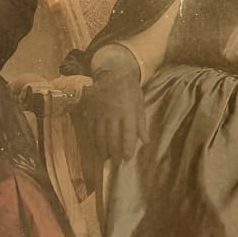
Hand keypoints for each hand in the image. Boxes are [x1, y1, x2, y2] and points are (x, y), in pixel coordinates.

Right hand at [88, 45, 146, 165]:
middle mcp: (113, 114)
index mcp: (128, 111)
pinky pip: (91, 129)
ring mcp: (100, 113)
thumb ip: (141, 123)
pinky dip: (93, 140)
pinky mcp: (91, 111)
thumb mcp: (139, 104)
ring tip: (106, 159)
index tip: (128, 158)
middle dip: (115, 153)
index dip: (127, 148)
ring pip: (100, 136)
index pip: (128, 134)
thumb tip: (146, 141)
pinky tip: (96, 148)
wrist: (112, 72)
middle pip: (113, 138)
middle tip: (116, 164)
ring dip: (103, 149)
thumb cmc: (129, 89)